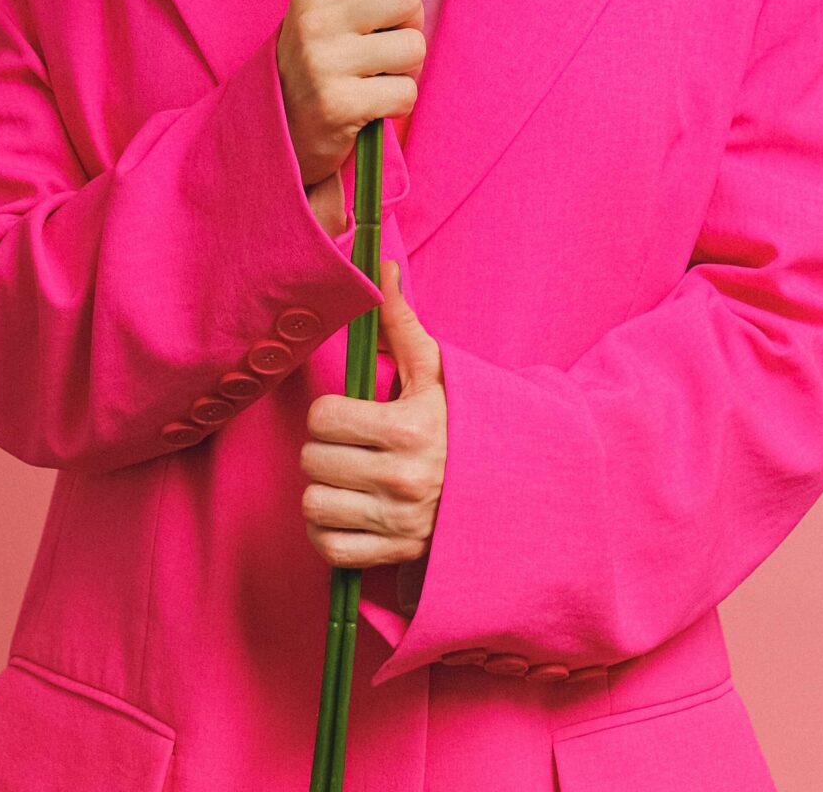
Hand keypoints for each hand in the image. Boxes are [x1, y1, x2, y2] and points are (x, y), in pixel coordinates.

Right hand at [277, 0, 425, 189]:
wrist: (282, 128)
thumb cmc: (323, 57)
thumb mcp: (326, 9)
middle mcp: (315, 20)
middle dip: (411, 20)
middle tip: (389, 38)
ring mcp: (324, 63)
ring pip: (414, 47)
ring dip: (407, 66)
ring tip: (378, 73)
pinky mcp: (338, 105)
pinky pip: (406, 92)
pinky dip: (399, 101)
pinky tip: (373, 102)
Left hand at [300, 260, 446, 569]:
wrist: (508, 490)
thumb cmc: (463, 425)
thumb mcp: (438, 373)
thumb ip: (402, 322)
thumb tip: (381, 266)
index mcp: (407, 429)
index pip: (323, 418)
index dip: (328, 412)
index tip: (348, 414)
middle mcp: (399, 479)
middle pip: (314, 460)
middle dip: (324, 448)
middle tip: (347, 445)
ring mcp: (394, 523)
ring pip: (314, 505)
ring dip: (322, 490)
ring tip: (345, 477)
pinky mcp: (391, 555)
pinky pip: (328, 548)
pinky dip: (327, 531)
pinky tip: (345, 510)